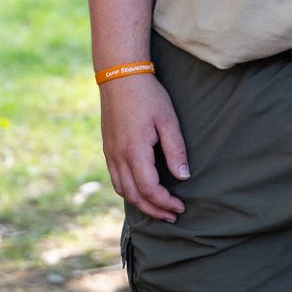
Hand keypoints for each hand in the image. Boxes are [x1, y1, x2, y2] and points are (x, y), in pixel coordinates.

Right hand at [100, 75, 189, 221]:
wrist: (120, 76)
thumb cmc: (148, 96)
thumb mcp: (168, 120)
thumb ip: (176, 150)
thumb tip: (183, 177)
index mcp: (135, 151)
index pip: (149, 189)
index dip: (165, 203)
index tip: (181, 206)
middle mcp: (118, 157)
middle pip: (134, 196)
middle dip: (154, 210)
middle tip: (173, 215)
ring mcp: (110, 154)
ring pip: (122, 190)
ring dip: (141, 204)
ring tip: (159, 208)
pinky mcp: (107, 149)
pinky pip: (116, 179)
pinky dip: (128, 191)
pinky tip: (141, 191)